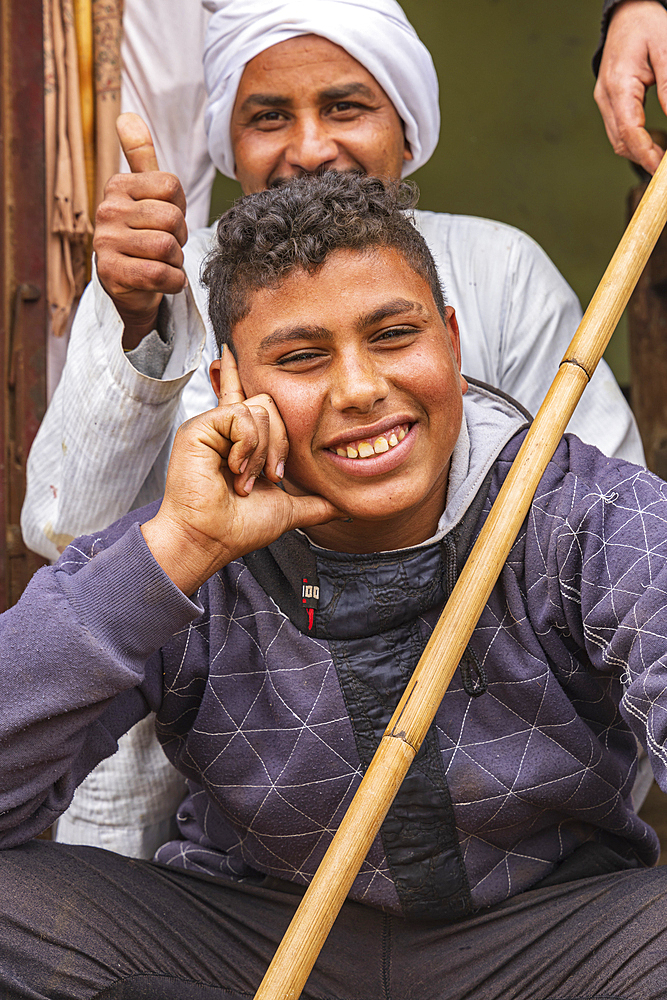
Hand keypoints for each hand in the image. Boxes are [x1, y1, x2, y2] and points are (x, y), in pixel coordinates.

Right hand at [93, 113, 188, 348]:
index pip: (172, 186)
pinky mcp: (111, 273)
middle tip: (167, 246)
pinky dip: (173, 282)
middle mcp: (107, 210)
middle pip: (171, 218)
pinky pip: (159, 274)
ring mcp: (105, 242)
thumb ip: (141, 157)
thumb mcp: (145, 193)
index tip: (167, 221)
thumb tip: (127, 115)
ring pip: (166, 247)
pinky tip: (165, 280)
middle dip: (179, 238)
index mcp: (118, 186)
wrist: (130, 285)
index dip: (181, 207)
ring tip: (163, 262)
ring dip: (176, 261)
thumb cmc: (144, 234)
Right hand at [141, 348, 341, 594]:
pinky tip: (234, 468)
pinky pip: (241, 416)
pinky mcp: (199, 427)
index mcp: (238, 441)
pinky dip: (247, 445)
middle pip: (270, 405)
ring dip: (263, 451)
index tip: (232, 350)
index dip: (240, 373)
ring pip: (260, 410)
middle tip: (269, 478)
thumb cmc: (238, 527)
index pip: (243, 398)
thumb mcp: (287, 510)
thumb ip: (314, 504)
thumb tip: (343, 509)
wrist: (210, 539)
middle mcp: (223, 428)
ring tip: (245, 480)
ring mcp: (211, 426)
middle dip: (279, 444)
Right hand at [595, 0, 666, 173]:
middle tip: (665, 165)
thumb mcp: (666, 48)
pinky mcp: (608, 101)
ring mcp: (604, 100)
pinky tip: (652, 140)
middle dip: (643, 157)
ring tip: (661, 155)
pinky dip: (634, 139)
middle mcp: (605, 97)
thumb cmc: (646, 24)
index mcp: (618, 85)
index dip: (644, 154)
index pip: (628, 131)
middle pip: (620, 141)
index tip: (660, 167)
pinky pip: (618, 129)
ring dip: (638, 151)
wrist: (628, 12)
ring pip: (617, 139)